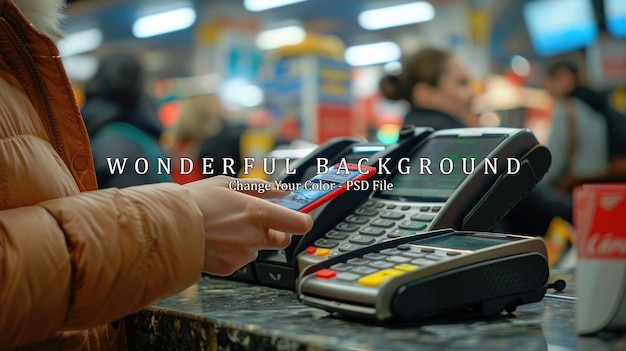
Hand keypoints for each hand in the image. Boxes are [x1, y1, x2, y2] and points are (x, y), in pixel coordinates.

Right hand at [183, 176, 312, 275]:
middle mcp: (253, 237)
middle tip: (256, 220)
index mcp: (256, 212)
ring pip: (259, 249)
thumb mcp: (227, 183)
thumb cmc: (193, 202)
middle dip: (275, 230)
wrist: (164, 229)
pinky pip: (241, 259)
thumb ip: (260, 188)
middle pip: (282, 239)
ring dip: (251, 241)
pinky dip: (234, 251)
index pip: (298, 223)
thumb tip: (283, 190)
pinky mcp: (230, 268)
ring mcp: (242, 255)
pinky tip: (218, 240)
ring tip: (226, 228)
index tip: (301, 215)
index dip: (303, 219)